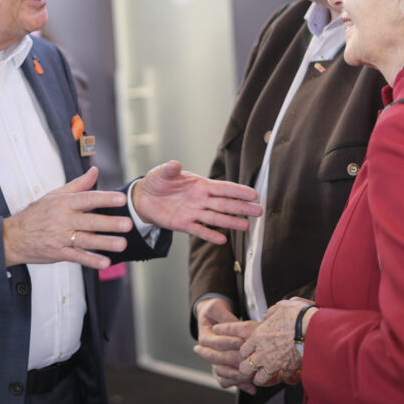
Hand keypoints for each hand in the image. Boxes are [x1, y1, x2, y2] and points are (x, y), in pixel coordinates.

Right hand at [3, 167, 132, 269]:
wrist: (13, 237)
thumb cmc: (35, 215)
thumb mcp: (54, 195)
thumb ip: (78, 185)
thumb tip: (94, 171)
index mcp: (63, 203)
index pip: (87, 199)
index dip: (104, 199)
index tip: (121, 199)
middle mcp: (63, 220)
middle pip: (89, 221)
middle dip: (109, 223)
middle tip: (127, 224)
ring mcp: (60, 238)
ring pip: (86, 240)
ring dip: (105, 243)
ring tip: (122, 244)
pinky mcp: (58, 253)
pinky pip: (77, 257)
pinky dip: (91, 260)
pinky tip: (105, 262)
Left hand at [131, 161, 260, 243]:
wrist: (144, 198)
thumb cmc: (157, 181)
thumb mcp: (161, 173)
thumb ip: (170, 170)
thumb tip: (175, 163)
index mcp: (200, 185)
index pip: (223, 188)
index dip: (238, 191)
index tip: (253, 194)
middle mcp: (201, 199)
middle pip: (225, 204)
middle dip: (241, 207)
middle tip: (259, 211)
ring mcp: (194, 213)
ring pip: (216, 218)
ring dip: (231, 222)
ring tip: (246, 226)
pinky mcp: (184, 224)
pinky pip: (199, 230)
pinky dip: (210, 235)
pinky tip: (222, 240)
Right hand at [193, 297, 259, 393]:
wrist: (211, 318)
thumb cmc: (215, 312)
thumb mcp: (217, 307)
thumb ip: (225, 316)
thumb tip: (235, 324)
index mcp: (204, 337)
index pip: (216, 343)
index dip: (230, 342)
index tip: (242, 341)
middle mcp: (207, 352)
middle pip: (219, 360)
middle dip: (236, 359)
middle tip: (249, 359)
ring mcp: (214, 362)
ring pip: (222, 374)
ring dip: (237, 376)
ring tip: (250, 374)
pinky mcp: (222, 369)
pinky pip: (227, 381)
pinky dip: (239, 385)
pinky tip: (251, 387)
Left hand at [237, 297, 312, 386]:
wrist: (312, 328)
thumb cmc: (296, 316)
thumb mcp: (279, 308)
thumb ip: (270, 313)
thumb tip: (266, 316)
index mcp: (258, 337)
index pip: (242, 351)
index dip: (245, 353)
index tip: (249, 353)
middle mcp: (263, 353)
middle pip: (245, 368)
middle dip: (247, 370)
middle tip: (251, 369)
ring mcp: (275, 363)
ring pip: (260, 379)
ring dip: (261, 378)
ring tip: (264, 376)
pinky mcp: (289, 369)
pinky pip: (282, 379)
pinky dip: (282, 378)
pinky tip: (284, 373)